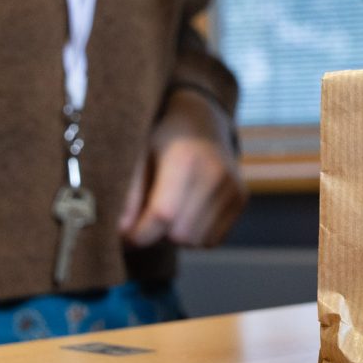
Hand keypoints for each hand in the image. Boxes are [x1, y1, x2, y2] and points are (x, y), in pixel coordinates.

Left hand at [118, 90, 245, 247]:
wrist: (200, 121)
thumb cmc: (161, 139)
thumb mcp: (138, 155)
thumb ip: (129, 193)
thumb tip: (121, 231)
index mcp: (185, 159)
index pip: (163, 214)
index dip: (138, 233)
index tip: (123, 235)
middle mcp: (216, 173)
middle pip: (180, 234)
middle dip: (157, 234)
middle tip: (145, 217)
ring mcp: (233, 187)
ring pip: (196, 241)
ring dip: (175, 235)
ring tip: (168, 210)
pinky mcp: (241, 199)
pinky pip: (212, 240)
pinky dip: (194, 235)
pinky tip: (186, 212)